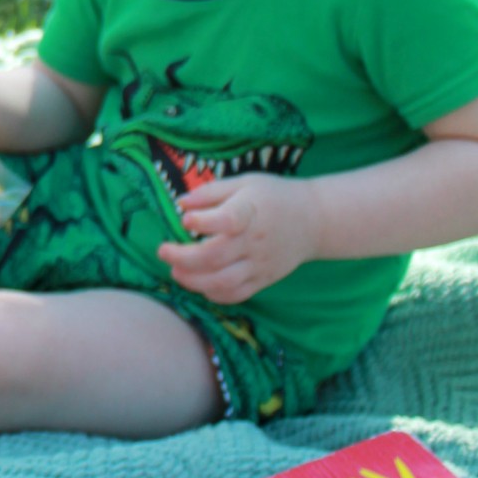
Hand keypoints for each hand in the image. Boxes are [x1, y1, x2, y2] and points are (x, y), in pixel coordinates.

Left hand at [159, 173, 323, 303]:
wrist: (314, 220)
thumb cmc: (274, 196)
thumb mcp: (245, 183)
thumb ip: (211, 192)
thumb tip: (181, 204)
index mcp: (251, 212)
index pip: (228, 220)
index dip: (204, 221)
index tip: (185, 220)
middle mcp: (255, 241)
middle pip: (216, 257)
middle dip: (183, 258)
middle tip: (162, 251)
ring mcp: (261, 264)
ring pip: (224, 281)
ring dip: (194, 281)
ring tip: (175, 272)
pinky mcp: (265, 279)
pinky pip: (238, 294)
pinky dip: (215, 295)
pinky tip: (200, 285)